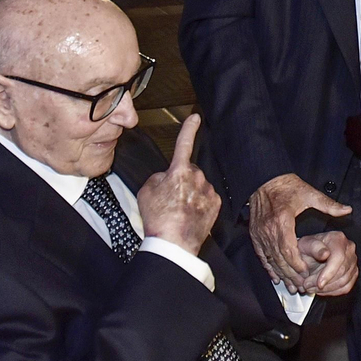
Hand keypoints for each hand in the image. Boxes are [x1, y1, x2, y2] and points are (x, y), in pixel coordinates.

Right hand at [136, 115, 219, 256]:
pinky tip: (189, 215)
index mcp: (179, 171)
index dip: (189, 129)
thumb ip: (158, 177)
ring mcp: (208, 190)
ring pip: (198, 185)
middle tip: (169, 198)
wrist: (174, 243)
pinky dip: (198, 204)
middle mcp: (197, 177)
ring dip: (190, 193)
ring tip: (177, 210)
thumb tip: (166, 178)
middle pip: (188, 171)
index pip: (184, 143)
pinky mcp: (215, 203)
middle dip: (181, 180)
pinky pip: (206, 198)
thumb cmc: (158, 218)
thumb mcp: (146, 191)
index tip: (195, 117)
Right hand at [249, 174, 352, 293]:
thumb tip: (347, 210)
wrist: (265, 180)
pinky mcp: (255, 235)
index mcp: (282, 221)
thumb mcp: (309, 194)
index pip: (289, 249)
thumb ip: (328, 205)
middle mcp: (269, 230)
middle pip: (280, 259)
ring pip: (270, 260)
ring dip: (281, 274)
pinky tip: (276, 277)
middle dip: (291, 274)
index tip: (306, 273)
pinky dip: (268, 267)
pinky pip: (261, 256)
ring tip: (291, 286)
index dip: (297, 264)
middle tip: (301, 286)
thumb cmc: (288, 187)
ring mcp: (260, 234)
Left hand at [297, 232, 357, 295]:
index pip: (339, 257)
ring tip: (311, 287)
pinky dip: (331, 291)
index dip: (329, 273)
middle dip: (324, 283)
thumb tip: (325, 254)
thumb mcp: (305, 244)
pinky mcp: (352, 273)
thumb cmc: (307, 248)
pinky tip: (321, 290)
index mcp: (338, 239)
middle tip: (307, 285)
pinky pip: (345, 287)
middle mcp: (348, 248)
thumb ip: (314, 248)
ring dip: (326, 288)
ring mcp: (352, 261)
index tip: (318, 283)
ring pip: (344, 281)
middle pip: (342, 271)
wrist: (309, 254)